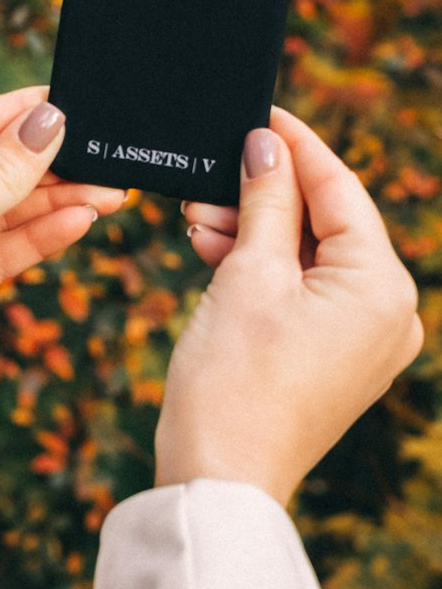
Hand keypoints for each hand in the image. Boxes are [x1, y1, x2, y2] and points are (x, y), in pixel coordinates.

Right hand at [157, 105, 423, 505]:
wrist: (219, 477)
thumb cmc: (235, 382)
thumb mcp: (248, 273)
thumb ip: (266, 200)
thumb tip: (267, 144)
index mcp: (383, 287)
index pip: (341, 190)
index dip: (296, 146)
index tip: (259, 112)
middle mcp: (390, 313)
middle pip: (326, 223)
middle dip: (264, 195)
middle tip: (209, 174)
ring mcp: (364, 341)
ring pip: (310, 257)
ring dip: (255, 232)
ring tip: (198, 219)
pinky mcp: (335, 359)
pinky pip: (304, 293)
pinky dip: (263, 271)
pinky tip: (216, 253)